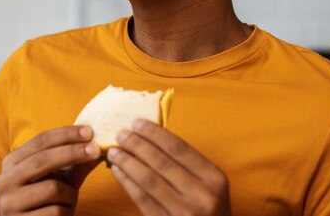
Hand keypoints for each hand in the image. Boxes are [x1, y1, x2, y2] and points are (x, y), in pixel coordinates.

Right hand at [0, 125, 101, 215]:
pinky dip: (66, 212)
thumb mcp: (60, 178)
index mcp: (11, 163)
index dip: (65, 134)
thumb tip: (100, 143)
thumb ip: (76, 162)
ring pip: (52, 188)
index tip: (89, 131)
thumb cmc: (47, 201)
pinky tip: (62, 215)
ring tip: (69, 201)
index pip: (39, 141)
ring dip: (70, 194)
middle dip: (72, 152)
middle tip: (96, 150)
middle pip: (43, 160)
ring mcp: (8, 204)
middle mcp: (4, 181)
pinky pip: (55, 212)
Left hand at [107, 119, 230, 215]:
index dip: (155, 133)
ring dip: (128, 162)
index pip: (179, 148)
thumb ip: (187, 164)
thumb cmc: (207, 209)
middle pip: (162, 162)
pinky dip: (127, 182)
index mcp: (215, 178)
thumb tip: (151, 136)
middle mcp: (203, 195)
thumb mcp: (209, 186)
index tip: (137, 122)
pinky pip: (142, 199)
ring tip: (114, 151)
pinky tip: (118, 171)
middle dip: (137, 145)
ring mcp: (185, 213)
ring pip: (149, 180)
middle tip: (120, 134)